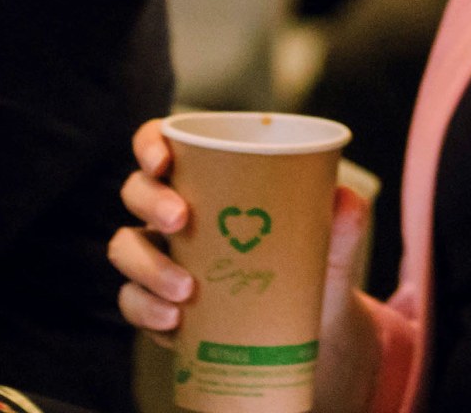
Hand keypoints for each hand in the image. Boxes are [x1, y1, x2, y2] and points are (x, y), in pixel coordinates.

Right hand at [110, 121, 381, 412]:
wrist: (314, 328)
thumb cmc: (315, 261)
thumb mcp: (333, 238)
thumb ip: (345, 217)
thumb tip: (344, 200)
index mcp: (210, 177)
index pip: (162, 143)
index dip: (150, 144)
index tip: (163, 159)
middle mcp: (175, 211)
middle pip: (136, 191)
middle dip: (151, 201)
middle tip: (182, 220)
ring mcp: (162, 257)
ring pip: (125, 248)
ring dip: (147, 265)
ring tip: (187, 289)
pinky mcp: (159, 304)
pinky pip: (133, 302)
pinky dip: (147, 310)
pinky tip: (175, 322)